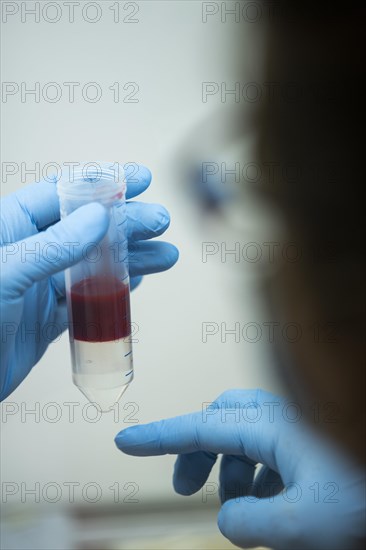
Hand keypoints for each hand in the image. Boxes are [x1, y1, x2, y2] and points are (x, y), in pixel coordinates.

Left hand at [0, 165, 177, 399]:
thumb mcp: (7, 274)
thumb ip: (53, 245)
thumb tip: (98, 217)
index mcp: (10, 227)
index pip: (62, 193)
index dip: (103, 183)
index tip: (139, 178)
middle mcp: (29, 252)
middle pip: (87, 228)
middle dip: (127, 222)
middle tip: (160, 221)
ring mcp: (40, 286)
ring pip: (94, 264)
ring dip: (131, 258)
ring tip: (166, 255)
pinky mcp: (49, 319)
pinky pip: (88, 299)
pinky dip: (115, 289)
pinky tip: (139, 280)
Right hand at [115, 389, 364, 549]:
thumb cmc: (364, 502)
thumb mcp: (301, 524)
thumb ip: (250, 521)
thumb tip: (228, 516)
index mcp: (274, 428)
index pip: (201, 428)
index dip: (159, 436)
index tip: (124, 440)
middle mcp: (283, 419)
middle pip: (221, 420)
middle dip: (196, 452)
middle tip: (183, 491)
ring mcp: (298, 427)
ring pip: (245, 433)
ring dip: (229, 468)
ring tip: (236, 507)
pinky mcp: (311, 442)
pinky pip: (268, 448)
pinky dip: (255, 473)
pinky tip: (271, 503)